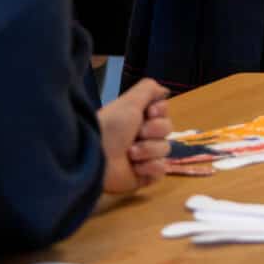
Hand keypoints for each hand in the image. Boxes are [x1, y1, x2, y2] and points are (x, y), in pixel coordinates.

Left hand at [97, 79, 174, 194]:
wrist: (96, 156)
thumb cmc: (112, 126)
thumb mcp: (129, 100)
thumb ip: (148, 89)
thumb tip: (164, 90)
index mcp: (139, 117)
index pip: (164, 111)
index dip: (160, 112)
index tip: (149, 112)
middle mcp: (143, 135)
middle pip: (167, 129)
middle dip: (153, 131)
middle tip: (136, 135)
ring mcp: (145, 156)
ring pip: (165, 149)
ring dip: (147, 150)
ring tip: (129, 154)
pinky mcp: (145, 175)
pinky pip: (161, 169)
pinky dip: (150, 167)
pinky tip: (135, 167)